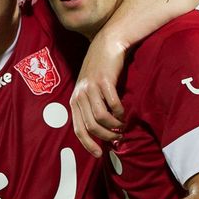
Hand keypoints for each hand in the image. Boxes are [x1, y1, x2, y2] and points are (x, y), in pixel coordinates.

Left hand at [71, 35, 126, 157]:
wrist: (108, 44)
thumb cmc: (101, 69)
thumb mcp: (90, 88)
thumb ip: (92, 106)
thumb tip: (104, 130)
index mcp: (75, 99)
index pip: (78, 128)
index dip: (88, 144)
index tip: (99, 154)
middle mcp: (80, 94)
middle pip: (91, 126)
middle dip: (106, 136)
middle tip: (118, 138)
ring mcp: (91, 87)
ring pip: (101, 117)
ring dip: (113, 126)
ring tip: (122, 127)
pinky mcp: (104, 81)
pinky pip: (112, 104)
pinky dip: (119, 112)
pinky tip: (124, 112)